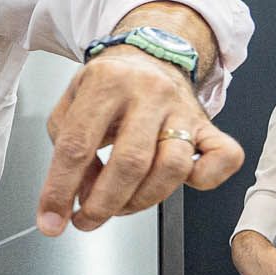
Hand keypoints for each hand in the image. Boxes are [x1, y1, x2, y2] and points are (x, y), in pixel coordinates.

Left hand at [37, 48, 244, 234]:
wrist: (152, 54)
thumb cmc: (110, 85)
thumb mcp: (71, 103)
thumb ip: (65, 150)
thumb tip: (78, 194)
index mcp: (106, 82)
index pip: (77, 145)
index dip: (60, 189)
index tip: (51, 219)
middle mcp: (148, 92)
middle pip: (130, 162)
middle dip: (103, 204)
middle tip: (86, 219)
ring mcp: (182, 109)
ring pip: (172, 167)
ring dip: (141, 200)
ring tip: (120, 205)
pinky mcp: (208, 124)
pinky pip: (224, 157)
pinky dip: (205, 179)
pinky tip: (180, 183)